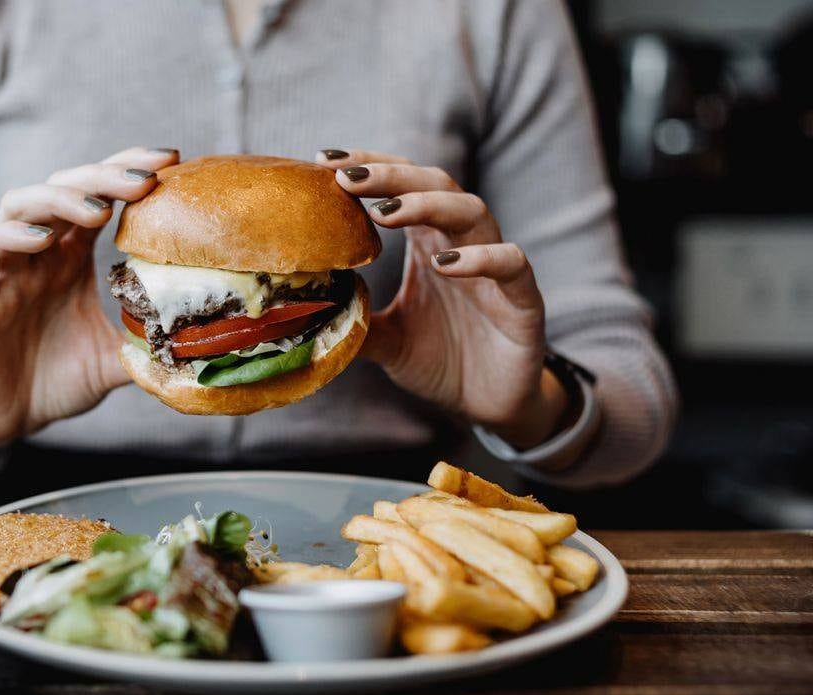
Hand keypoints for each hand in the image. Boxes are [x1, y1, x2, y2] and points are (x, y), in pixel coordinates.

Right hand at [0, 147, 179, 447]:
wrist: (2, 420)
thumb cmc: (55, 382)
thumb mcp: (115, 360)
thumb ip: (152, 345)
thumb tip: (209, 346)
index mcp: (70, 258)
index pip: (96, 194)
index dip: (126, 170)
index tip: (169, 161)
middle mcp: (36, 252)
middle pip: (63, 188)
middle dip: (104, 177)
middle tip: (145, 178)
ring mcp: (3, 269)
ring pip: (20, 205)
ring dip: (60, 198)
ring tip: (98, 209)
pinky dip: (10, 236)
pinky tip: (44, 240)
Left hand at [316, 149, 566, 447]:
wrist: (489, 404)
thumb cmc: (440, 360)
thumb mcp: (384, 339)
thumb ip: (352, 318)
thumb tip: (298, 309)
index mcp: (429, 243)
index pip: (402, 186)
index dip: (368, 167)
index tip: (324, 162)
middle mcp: (463, 244)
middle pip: (435, 184)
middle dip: (391, 175)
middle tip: (346, 178)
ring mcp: (496, 268)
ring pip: (472, 212)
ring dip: (428, 205)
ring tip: (385, 211)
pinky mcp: (523, 300)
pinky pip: (511, 264)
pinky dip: (481, 258)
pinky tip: (443, 265)